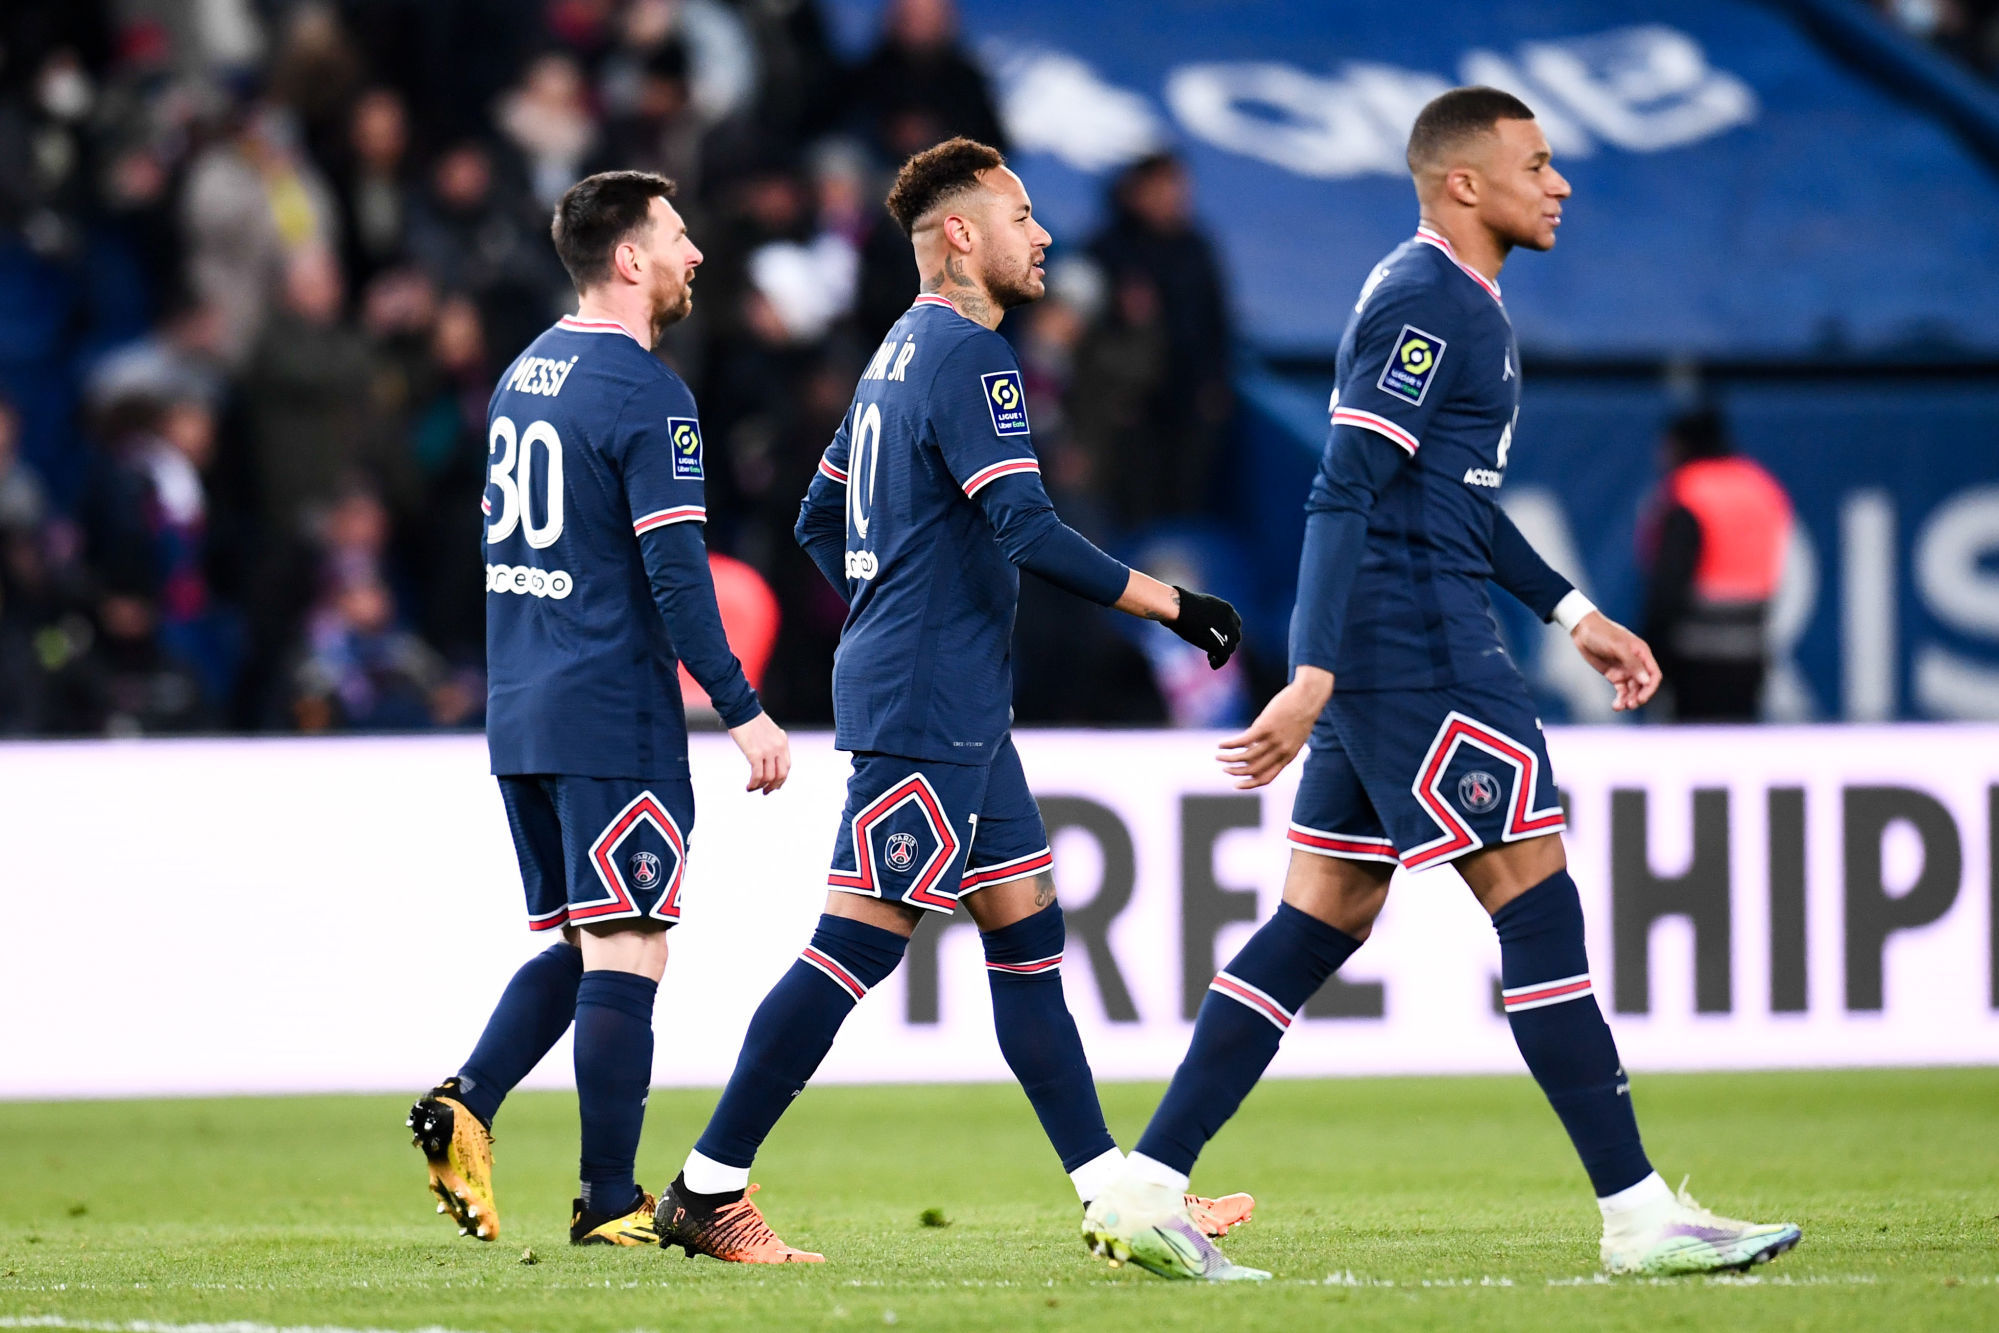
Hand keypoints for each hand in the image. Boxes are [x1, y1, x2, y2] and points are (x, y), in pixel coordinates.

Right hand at [728, 711, 790, 793]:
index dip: (781, 779)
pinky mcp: (755, 754)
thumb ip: (771, 744)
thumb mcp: (768, 732)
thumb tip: (767, 759)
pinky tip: (748, 786)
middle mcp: (778, 747)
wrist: (741, 710)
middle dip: (774, 786)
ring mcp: (767, 751)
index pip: (787, 766)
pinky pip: (757, 775)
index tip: (775, 786)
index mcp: (782, 741)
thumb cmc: (750, 720)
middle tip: (765, 792)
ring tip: (752, 788)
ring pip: (768, 777)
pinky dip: (753, 784)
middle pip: (781, 774)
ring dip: (760, 786)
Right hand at [1169, 585, 1242, 668]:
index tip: (1216, 637)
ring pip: (1230, 648)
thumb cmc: (1180, 605)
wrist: (1180, 609)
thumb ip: (1204, 615)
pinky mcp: (1222, 645)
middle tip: (1212, 648)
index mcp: (1226, 609)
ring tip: (1210, 656)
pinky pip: (1224, 658)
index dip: (1227, 632)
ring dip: (1221, 653)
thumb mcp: (1197, 607)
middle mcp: (1231, 620)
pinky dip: (1218, 662)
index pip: (1235, 623)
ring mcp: (1229, 633)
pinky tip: (1212, 664)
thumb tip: (1196, 621)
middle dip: (1225, 643)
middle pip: (1234, 636)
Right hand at [1217, 667, 1332, 788]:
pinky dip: (1229, 744)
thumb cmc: (1302, 714)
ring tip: (1218, 756)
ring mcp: (1272, 740)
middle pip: (1252, 770)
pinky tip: (1221, 744)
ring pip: (1245, 757)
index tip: (1236, 785)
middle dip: (1236, 772)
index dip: (1249, 784)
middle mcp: (1280, 751)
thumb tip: (1261, 749)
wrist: (1308, 697)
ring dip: (1229, 759)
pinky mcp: (1264, 727)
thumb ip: (1281, 748)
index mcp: (1288, 756)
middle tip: (1225, 769)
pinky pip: (1242, 741)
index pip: (1266, 777)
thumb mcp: (1295, 737)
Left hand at [1570, 612, 1661, 711]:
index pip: (1654, 674)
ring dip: (1629, 699)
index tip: (1641, 698)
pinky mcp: (1614, 675)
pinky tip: (1616, 705)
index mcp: (1642, 653)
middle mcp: (1636, 663)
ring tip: (1619, 706)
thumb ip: (1632, 663)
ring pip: (1633, 690)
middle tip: (1630, 704)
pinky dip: (1620, 698)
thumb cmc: (1602, 633)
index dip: (1650, 688)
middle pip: (1644, 685)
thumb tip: (1646, 680)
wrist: (1582, 630)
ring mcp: (1625, 670)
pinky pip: (1621, 690)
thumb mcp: (1617, 647)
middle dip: (1639, 696)